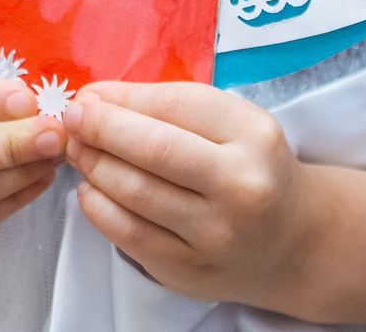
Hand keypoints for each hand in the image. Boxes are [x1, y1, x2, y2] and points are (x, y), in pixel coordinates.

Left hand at [61, 83, 323, 311]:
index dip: (120, 99)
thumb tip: (94, 98)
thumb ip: (167, 106)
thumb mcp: (231, 124)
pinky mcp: (190, 271)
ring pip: (134, 193)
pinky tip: (91, 189)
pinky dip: (98, 207)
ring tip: (78, 151)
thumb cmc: (252, 168)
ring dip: (92, 166)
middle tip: (71, 120)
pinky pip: (128, 235)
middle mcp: (240, 186)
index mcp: (253, 136)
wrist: (294, 242)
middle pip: (151, 150)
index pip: (172, 106)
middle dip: (98, 129)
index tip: (87, 96)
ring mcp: (215, 235)